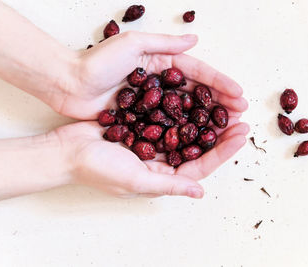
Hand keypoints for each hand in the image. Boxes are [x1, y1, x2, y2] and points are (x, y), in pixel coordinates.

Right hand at [55, 118, 248, 198]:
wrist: (67, 150)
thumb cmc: (98, 169)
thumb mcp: (136, 180)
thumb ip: (169, 184)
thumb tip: (200, 192)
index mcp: (163, 177)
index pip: (201, 165)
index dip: (223, 150)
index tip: (241, 133)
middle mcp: (161, 162)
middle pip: (198, 146)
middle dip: (220, 132)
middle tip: (240, 115)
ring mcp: (152, 143)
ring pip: (186, 130)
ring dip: (205, 118)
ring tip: (224, 104)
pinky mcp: (142, 126)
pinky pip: (168, 116)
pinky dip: (182, 107)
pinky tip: (195, 96)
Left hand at [57, 31, 247, 119]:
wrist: (67, 84)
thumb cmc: (97, 62)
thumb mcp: (132, 44)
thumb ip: (165, 43)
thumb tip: (195, 40)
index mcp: (162, 63)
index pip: (197, 73)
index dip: (220, 84)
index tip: (239, 95)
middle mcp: (161, 83)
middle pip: (196, 95)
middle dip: (220, 105)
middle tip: (241, 116)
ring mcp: (152, 102)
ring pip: (186, 112)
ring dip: (207, 121)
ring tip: (227, 130)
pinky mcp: (141, 118)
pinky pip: (168, 125)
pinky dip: (184, 132)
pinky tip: (199, 141)